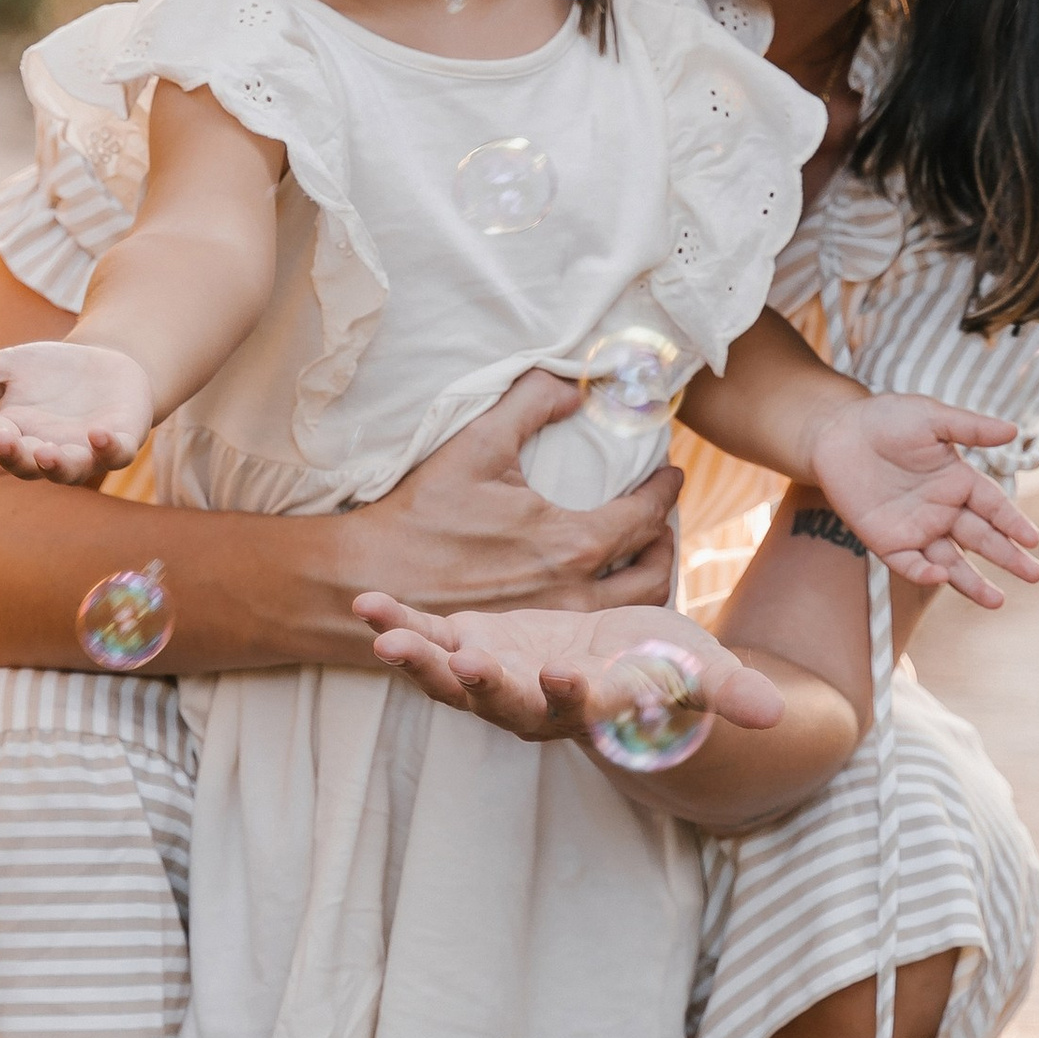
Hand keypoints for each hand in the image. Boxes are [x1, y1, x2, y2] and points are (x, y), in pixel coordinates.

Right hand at [0, 337, 157, 485]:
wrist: (110, 367)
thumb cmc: (53, 373)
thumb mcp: (8, 366)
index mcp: (17, 435)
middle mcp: (48, 450)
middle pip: (28, 464)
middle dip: (17, 456)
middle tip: (4, 442)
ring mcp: (85, 451)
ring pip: (70, 469)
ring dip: (58, 464)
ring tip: (49, 453)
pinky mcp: (121, 443)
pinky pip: (116, 453)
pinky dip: (109, 448)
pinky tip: (100, 434)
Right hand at [350, 370, 681, 612]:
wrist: (368, 579)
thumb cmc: (422, 512)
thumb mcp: (477, 442)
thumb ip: (531, 402)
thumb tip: (574, 385)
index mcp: (573, 544)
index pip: (646, 516)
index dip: (664, 490)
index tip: (670, 473)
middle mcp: (577, 596)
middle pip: (654, 573)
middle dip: (665, 541)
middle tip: (661, 519)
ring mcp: (557, 633)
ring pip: (631, 613)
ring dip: (647, 580)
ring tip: (639, 556)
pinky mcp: (534, 653)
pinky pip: (596, 636)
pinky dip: (615, 616)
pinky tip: (601, 596)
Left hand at [353, 595, 786, 748]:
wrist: (620, 664)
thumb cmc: (663, 668)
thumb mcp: (698, 671)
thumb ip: (727, 691)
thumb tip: (775, 713)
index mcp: (593, 706)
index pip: (583, 707)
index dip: (574, 694)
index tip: (567, 674)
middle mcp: (537, 703)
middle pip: (503, 703)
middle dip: (478, 686)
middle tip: (461, 664)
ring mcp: (499, 680)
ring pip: (454, 678)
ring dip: (421, 660)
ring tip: (387, 637)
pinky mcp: (473, 650)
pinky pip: (430, 642)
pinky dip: (399, 624)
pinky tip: (367, 607)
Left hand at [802, 393, 1038, 605]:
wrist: (836, 432)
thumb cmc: (886, 419)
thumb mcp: (931, 417)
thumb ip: (970, 428)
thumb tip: (1014, 430)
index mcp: (959, 481)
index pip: (994, 507)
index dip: (1013, 522)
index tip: (1033, 539)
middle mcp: (943, 510)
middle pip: (981, 538)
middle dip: (1008, 557)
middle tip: (1034, 574)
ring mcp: (916, 529)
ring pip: (951, 562)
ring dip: (973, 582)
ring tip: (997, 602)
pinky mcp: (887, 542)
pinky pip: (910, 564)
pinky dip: (924, 573)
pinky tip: (940, 577)